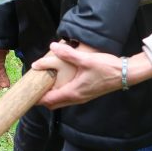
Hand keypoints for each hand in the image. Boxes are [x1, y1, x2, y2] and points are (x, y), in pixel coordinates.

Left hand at [32, 42, 151, 108]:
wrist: (125, 74)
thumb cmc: (107, 68)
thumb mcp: (86, 59)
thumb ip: (68, 53)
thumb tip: (52, 47)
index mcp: (73, 92)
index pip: (49, 100)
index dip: (36, 98)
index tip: (26, 92)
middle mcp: (76, 98)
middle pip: (53, 104)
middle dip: (41, 97)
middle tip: (32, 86)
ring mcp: (82, 97)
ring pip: (61, 101)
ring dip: (51, 94)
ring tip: (43, 82)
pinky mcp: (86, 93)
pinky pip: (68, 97)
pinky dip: (59, 92)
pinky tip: (59, 80)